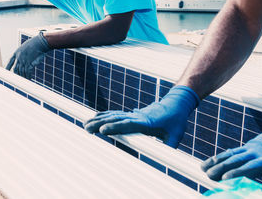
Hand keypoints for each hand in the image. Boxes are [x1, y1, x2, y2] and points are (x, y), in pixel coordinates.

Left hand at [6, 32, 50, 78]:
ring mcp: (23, 60)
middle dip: (17, 75)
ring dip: (23, 77)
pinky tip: (29, 79)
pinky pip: (27, 71)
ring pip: (21, 71)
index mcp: (17, 52)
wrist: (39, 42)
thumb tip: (29, 61)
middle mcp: (18, 57)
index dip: (8, 67)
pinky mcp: (29, 62)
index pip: (10, 61)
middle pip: (16, 68)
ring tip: (25, 81)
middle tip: (18, 80)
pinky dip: (28, 76)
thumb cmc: (36, 43)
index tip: (5, 71)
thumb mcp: (27, 47)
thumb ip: (25, 54)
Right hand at [84, 85, 199, 147]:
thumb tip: (166, 158)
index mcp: (146, 122)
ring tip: (85, 124)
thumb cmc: (176, 120)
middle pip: (116, 119)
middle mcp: (137, 117)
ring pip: (113, 115)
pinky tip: (95, 117)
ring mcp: (133, 114)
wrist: (176, 104)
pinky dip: (104, 115)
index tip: (102, 130)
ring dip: (99, 119)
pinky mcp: (132, 115)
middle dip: (100, 123)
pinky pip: (116, 114)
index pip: (127, 124)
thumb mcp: (176, 135)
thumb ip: (170, 146)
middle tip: (87, 128)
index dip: (115, 127)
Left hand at [201, 109, 261, 194]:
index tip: (202, 166)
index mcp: (252, 148)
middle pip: (237, 160)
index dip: (216, 161)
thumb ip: (246, 153)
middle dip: (221, 167)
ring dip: (239, 172)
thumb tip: (229, 159)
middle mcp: (259, 151)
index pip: (230, 155)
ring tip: (226, 178)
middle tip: (208, 174)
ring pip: (253, 165)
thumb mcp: (260, 145)